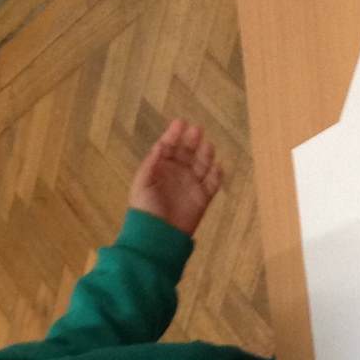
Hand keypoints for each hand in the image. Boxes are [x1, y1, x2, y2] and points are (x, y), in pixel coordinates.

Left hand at [129, 119, 223, 236]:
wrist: (157, 236)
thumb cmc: (145, 210)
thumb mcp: (142, 183)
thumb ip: (151, 164)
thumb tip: (160, 146)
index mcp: (160, 168)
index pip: (168, 147)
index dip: (174, 134)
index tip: (181, 122)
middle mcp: (176, 174)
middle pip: (187, 152)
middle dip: (191, 140)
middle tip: (197, 130)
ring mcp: (190, 185)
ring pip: (201, 165)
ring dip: (205, 154)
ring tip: (208, 146)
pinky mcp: (202, 199)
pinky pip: (212, 184)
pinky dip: (216, 175)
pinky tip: (218, 167)